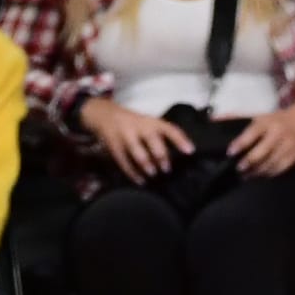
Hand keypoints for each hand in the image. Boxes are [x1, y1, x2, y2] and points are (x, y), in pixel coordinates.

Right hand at [78, 97, 195, 181]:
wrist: (104, 114)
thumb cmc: (133, 124)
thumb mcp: (148, 124)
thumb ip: (161, 136)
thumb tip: (179, 156)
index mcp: (151, 122)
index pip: (169, 129)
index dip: (180, 140)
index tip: (190, 151)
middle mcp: (140, 127)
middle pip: (152, 139)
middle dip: (160, 155)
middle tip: (166, 168)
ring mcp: (126, 136)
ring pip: (137, 151)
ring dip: (146, 164)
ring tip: (152, 174)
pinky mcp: (114, 146)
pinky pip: (124, 162)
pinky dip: (133, 173)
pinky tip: (140, 181)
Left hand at [230, 99, 294, 177]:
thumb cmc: (281, 119)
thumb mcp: (264, 117)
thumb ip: (249, 127)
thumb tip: (229, 130)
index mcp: (268, 122)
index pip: (252, 133)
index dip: (240, 144)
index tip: (231, 152)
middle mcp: (278, 134)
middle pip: (261, 152)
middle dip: (248, 162)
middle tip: (239, 169)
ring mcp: (287, 146)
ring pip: (270, 163)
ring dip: (257, 171)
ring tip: (247, 175)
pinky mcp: (294, 156)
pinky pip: (279, 168)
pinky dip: (269, 173)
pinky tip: (261, 175)